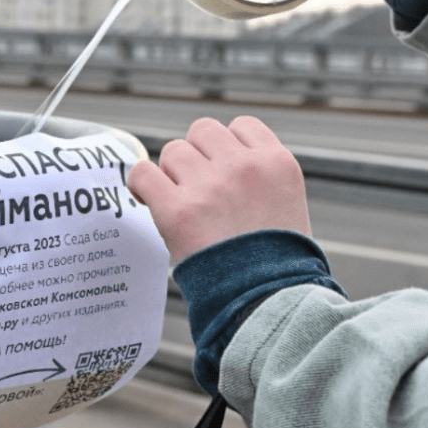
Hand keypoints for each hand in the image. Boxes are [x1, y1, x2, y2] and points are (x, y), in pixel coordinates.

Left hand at [129, 117, 311, 263]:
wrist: (267, 301)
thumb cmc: (275, 262)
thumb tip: (217, 160)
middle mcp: (244, 167)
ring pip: (172, 151)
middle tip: (199, 190)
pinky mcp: (177, 210)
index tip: (222, 170)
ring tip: (181, 203)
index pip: (242, 126)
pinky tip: (146, 198)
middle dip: (197, 156)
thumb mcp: (287, 204)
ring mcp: (210, 186)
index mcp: (277, 162)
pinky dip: (140, 184)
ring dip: (171, 172)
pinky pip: (142, 173)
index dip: (227, 146)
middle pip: (202, 132)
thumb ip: (259, 175)